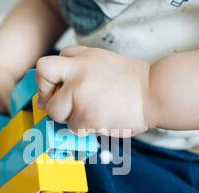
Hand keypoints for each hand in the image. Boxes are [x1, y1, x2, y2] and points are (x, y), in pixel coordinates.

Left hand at [36, 46, 154, 136]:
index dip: (47, 80)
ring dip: (70, 117)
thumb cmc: (131, 82)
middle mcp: (78, 71)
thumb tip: (51, 93)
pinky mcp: (86, 115)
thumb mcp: (103, 61)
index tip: (54, 91)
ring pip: (56, 112)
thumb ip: (78, 67)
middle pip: (43, 76)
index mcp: (82, 57)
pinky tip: (102, 121)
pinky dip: (85, 128)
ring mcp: (80, 93)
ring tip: (92, 114)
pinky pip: (73, 128)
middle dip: (46, 95)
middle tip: (59, 107)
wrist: (156, 93)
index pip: (47, 64)